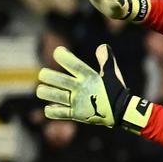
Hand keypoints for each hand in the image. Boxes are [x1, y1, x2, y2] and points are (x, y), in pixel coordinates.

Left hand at [36, 44, 151, 132]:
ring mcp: (78, 102)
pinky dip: (51, 111)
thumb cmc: (115, 90)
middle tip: (43, 74)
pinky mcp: (77, 115)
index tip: (58, 52)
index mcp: (90, 77)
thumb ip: (106, 58)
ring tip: (41, 90)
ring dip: (44, 92)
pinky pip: (60, 113)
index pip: (73, 64)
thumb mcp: (113, 72)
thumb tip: (101, 46)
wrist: (121, 112)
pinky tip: (48, 107)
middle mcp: (82, 89)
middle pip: (58, 80)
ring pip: (55, 96)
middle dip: (47, 75)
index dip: (63, 56)